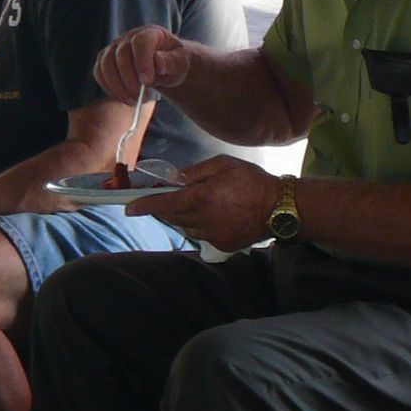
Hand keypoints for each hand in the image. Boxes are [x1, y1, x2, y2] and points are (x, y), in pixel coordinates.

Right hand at [94, 25, 195, 104]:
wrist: (164, 67)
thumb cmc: (173, 63)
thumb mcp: (180, 62)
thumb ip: (171, 61)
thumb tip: (158, 63)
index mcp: (150, 33)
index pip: (141, 42)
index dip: (142, 62)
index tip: (147, 82)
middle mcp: (129, 37)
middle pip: (121, 54)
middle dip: (129, 79)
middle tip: (140, 97)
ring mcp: (114, 48)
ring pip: (106, 64)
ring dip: (117, 86)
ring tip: (133, 100)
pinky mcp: (105, 60)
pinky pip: (99, 73)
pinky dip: (108, 87)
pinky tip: (122, 98)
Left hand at [123, 155, 277, 251]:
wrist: (281, 208)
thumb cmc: (252, 180)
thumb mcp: (223, 165)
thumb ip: (196, 171)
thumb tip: (176, 179)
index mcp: (203, 198)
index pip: (165, 203)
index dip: (145, 206)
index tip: (129, 208)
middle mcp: (204, 219)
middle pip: (172, 216)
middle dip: (164, 207)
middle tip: (166, 196)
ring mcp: (213, 235)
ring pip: (185, 227)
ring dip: (183, 216)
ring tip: (198, 203)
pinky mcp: (222, 245)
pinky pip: (201, 235)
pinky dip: (200, 225)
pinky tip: (214, 215)